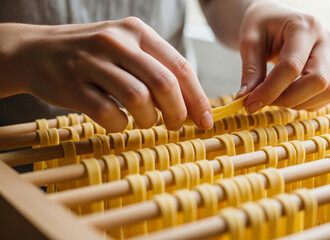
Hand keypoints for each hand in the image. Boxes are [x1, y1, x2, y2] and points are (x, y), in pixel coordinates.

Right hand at [0, 17, 212, 131]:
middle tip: (178, 126)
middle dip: (179, 112)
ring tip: (146, 122)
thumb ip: (157, 70)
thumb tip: (191, 105)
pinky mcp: (72, 86)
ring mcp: (92, 63)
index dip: (197, 98)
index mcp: (137, 31)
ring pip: (138, 98)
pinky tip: (118, 121)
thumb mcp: (126, 49)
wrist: (36, 51)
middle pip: (164, 83)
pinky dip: (120, 125)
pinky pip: (109, 113)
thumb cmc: (92, 55)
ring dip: (149, 119)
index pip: (179, 66)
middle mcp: (116, 42)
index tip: (206, 121)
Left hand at [235, 1, 329, 112]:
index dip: (270, 90)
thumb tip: (246, 98)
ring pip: (327, 92)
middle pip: (318, 81)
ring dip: (297, 103)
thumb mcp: (250, 41)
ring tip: (274, 96)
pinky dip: (306, 103)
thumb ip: (250, 70)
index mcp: (303, 27)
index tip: (249, 103)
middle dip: (288, 99)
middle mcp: (324, 40)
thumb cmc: (262, 25)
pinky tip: (287, 95)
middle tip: (263, 100)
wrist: (275, 19)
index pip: (291, 66)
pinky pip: (327, 96)